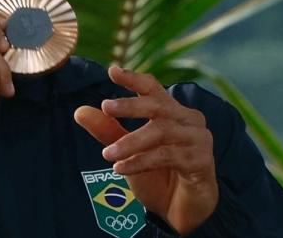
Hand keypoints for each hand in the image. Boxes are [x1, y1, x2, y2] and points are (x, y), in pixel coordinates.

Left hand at [74, 66, 217, 234]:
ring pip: (161, 131)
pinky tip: (121, 168)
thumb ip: (108, 132)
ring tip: (107, 154)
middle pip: (158, 105)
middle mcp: (189, 120)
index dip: (134, 78)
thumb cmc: (157, 177)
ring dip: (131, 142)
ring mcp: (198, 140)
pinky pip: (167, 155)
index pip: (153, 88)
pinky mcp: (202, 161)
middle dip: (130, 105)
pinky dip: (141, 161)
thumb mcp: (128, 153)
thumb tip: (80, 111)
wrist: (180, 212)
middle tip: (105, 107)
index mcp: (171, 113)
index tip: (112, 71)